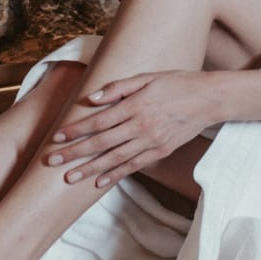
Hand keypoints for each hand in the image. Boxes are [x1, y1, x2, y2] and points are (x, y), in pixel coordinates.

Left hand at [46, 71, 211, 187]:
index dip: (76, 130)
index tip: (57, 137)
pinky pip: (133, 166)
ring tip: (69, 178)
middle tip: (52, 161)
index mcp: (135, 106)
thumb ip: (118, 88)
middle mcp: (141, 127)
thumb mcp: (147, 77)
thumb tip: (91, 99)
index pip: (99, 121)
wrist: (208, 100)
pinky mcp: (160, 152)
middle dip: (75, 153)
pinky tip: (99, 182)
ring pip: (114, 159)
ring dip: (90, 169)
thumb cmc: (176, 83)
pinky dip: (115, 175)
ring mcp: (151, 142)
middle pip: (101, 143)